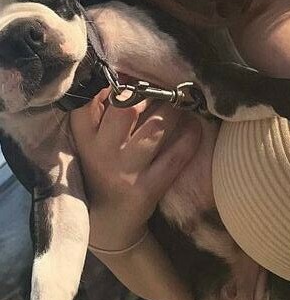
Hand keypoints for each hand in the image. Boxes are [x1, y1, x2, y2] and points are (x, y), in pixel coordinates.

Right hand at [70, 89, 202, 250]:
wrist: (108, 226)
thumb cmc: (102, 172)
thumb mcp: (91, 144)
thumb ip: (101, 114)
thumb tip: (129, 73)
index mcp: (84, 139)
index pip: (90, 101)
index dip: (113, 83)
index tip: (131, 76)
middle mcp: (101, 153)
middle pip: (125, 109)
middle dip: (149, 93)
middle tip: (162, 88)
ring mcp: (125, 173)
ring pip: (155, 129)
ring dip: (173, 111)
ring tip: (181, 103)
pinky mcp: (147, 190)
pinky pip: (174, 159)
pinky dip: (189, 139)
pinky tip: (196, 126)